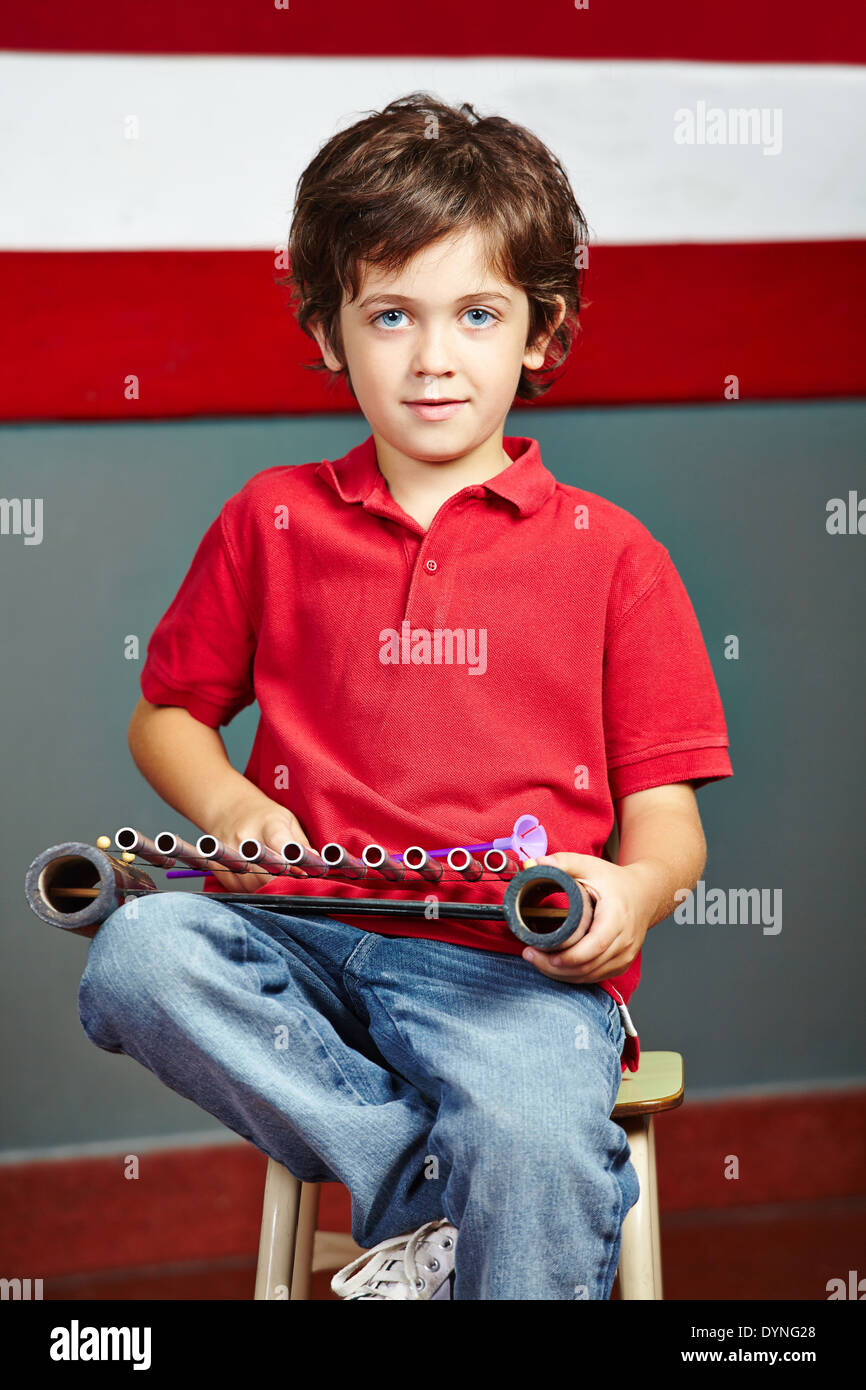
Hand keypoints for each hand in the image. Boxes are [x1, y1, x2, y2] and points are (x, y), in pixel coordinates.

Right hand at [206, 800, 313, 893]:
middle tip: (293, 887)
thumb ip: (300, 843)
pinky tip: (259, 884)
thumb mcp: (288, 820)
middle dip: (281, 883)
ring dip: (266, 889)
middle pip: (265, 871)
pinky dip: (250, 890)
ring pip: (250, 883)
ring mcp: (229, 851)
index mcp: (268, 823)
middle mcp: (246, 837)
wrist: (228, 809)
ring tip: (277, 885)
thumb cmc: (264, 816)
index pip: (281, 845)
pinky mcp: (217, 865)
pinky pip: (236, 887)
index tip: (304, 874)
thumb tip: (317, 862)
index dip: (294, 863)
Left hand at [521, 852, 651, 985]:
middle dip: (555, 967)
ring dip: (561, 974)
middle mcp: (625, 940)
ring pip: (590, 975)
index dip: (569, 956)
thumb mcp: (591, 866)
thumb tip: (538, 863)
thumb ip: (564, 862)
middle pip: (589, 965)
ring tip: (537, 961)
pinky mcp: (622, 964)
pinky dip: (574, 976)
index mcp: (617, 917)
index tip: (543, 952)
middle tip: (530, 956)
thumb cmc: (617, 882)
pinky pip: (596, 977)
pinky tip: (555, 968)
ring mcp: (625, 955)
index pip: (595, 945)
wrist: (645, 895)